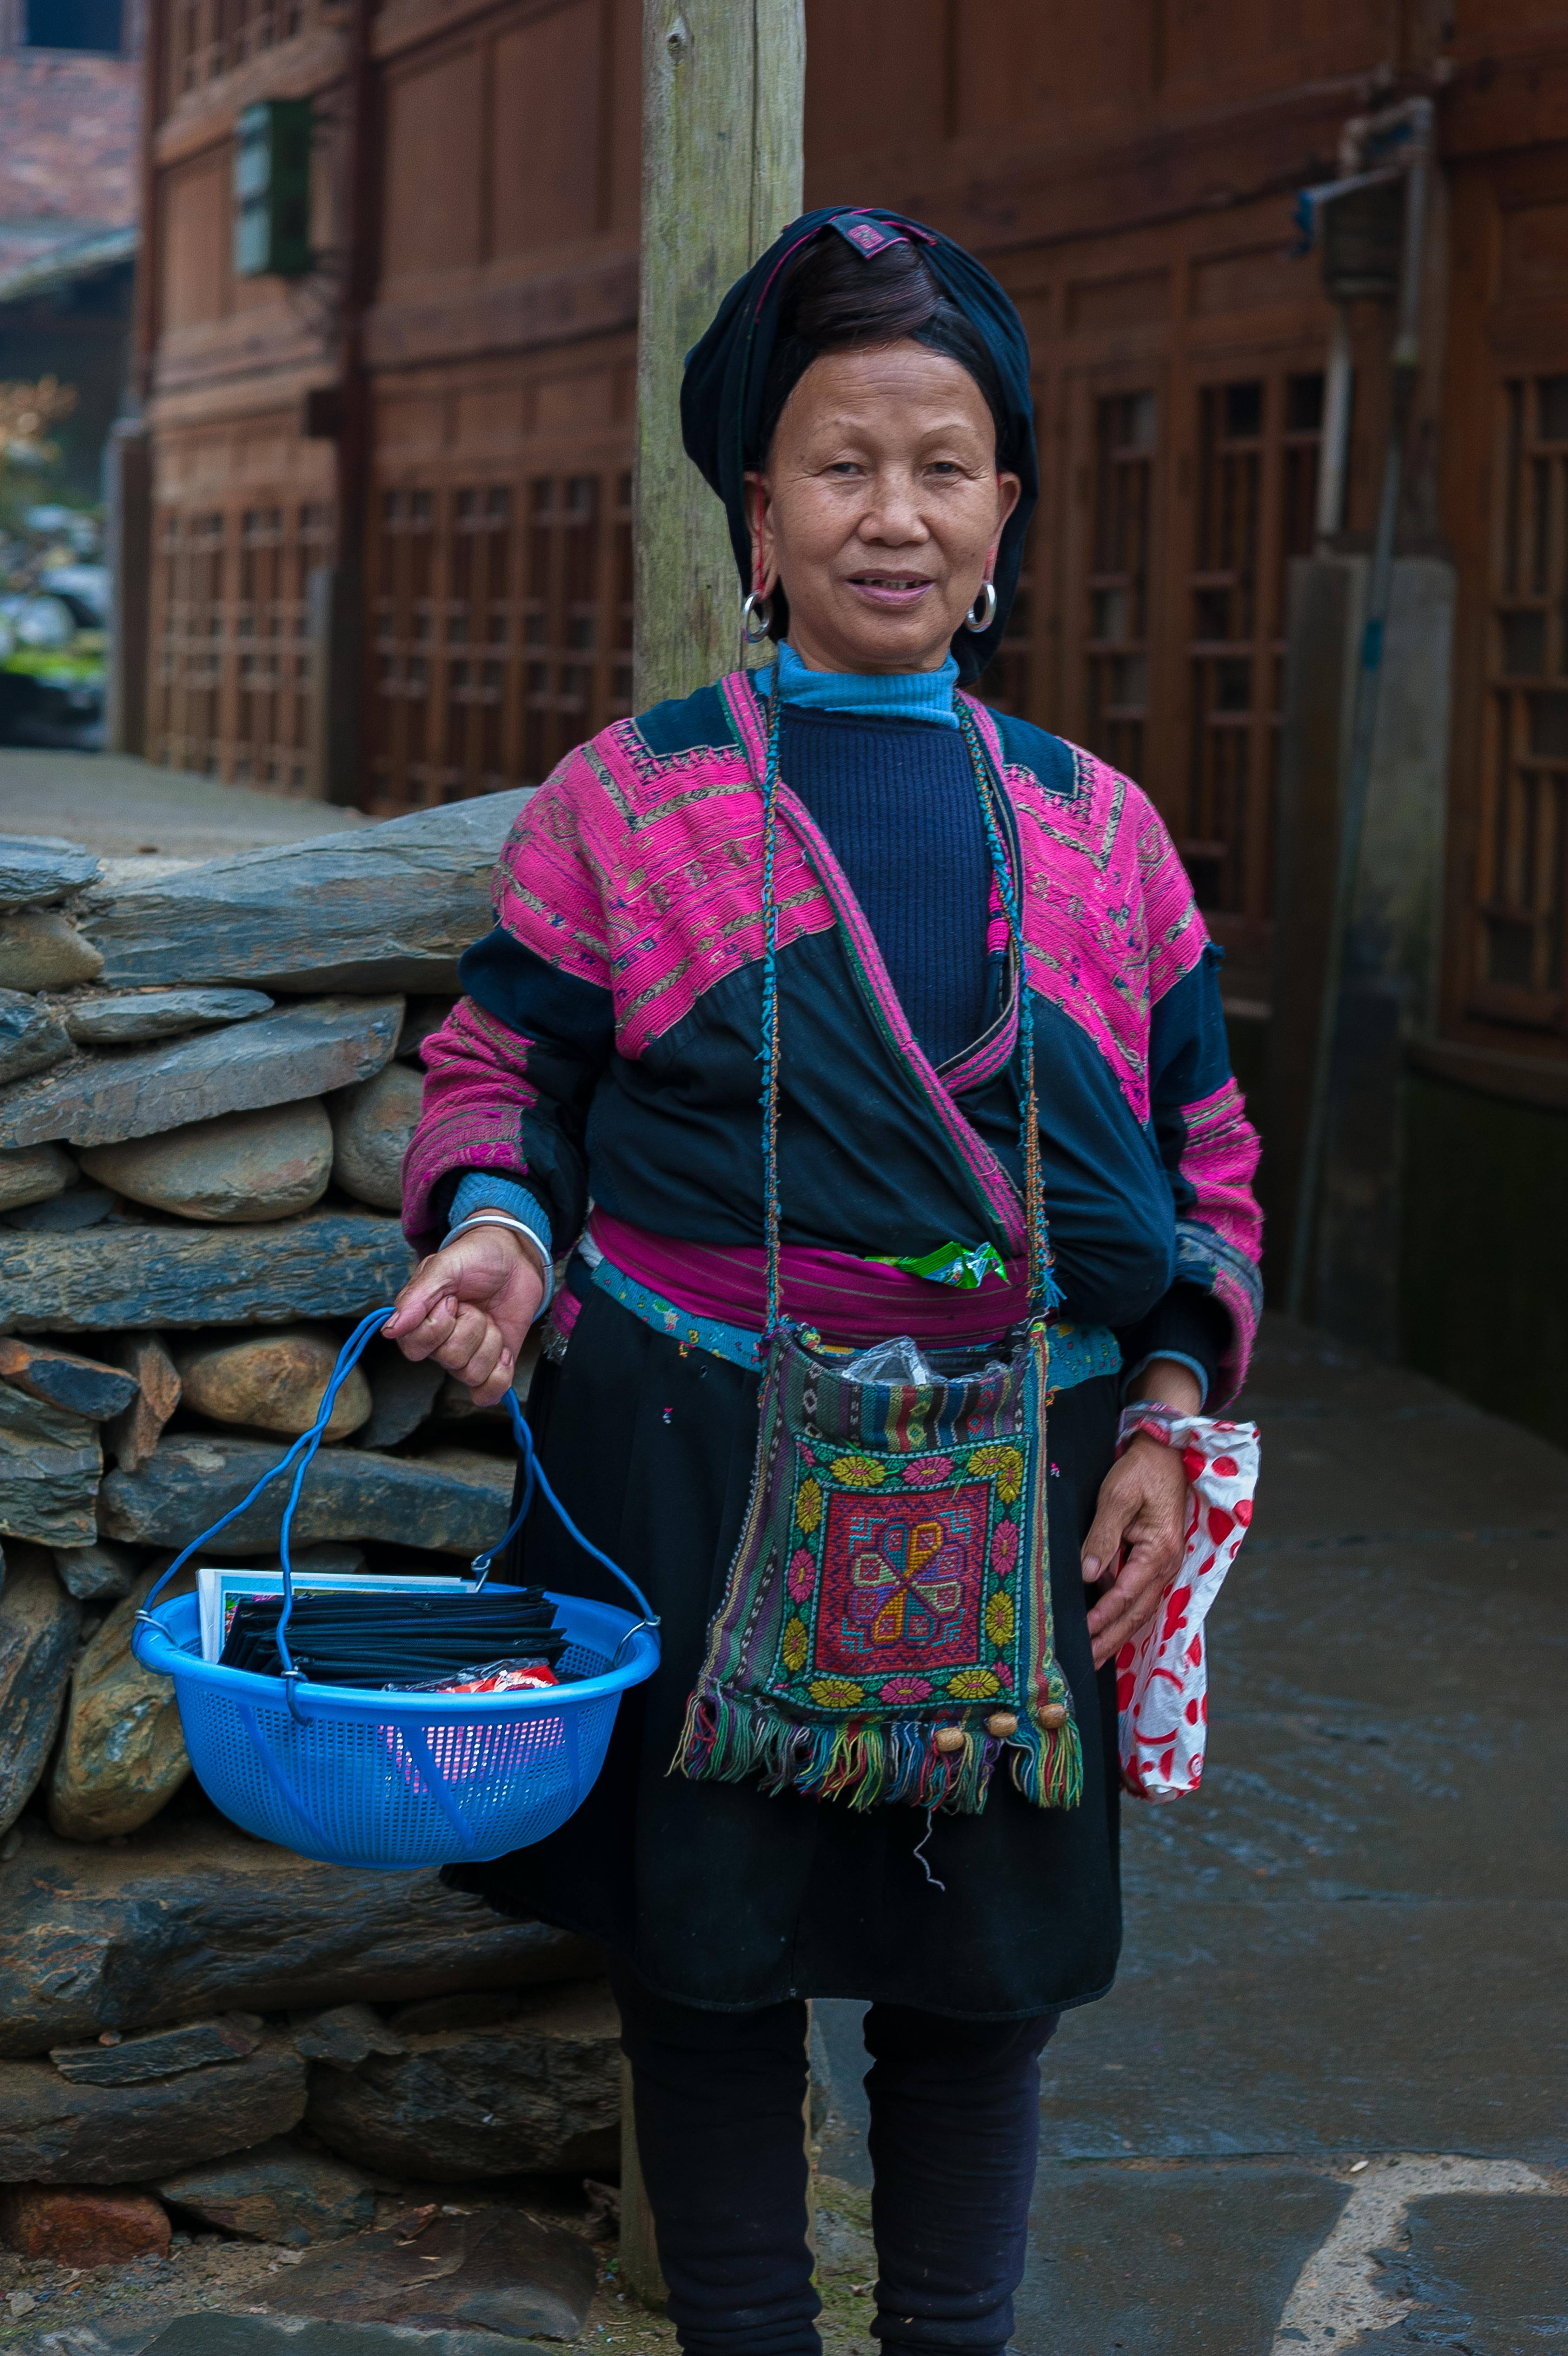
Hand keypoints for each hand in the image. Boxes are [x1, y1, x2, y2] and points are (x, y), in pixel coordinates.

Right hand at [384, 1225, 545, 1407]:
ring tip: (490, 1319)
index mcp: (418, 1321)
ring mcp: (466, 1355)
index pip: (415, 1348)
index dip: (438, 1326)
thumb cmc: (474, 1258)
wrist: (513, 1257)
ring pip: (471, 1373)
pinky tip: (505, 1350)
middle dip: (471, 1327)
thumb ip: (416, 1297)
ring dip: (490, 1341)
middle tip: (473, 1305)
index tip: (451, 1299)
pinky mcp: (492, 1364)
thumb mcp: (443, 1266)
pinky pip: (488, 1393)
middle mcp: (439, 1344)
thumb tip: (390, 1331)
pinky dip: (500, 1375)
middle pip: (449, 1360)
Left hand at [1080, 1360, 1200, 1670]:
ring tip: (1094, 1658)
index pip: (1126, 1594)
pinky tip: (1110, 1633)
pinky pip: (1141, 1599)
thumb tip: (1087, 1576)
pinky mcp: (1157, 1563)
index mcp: (1160, 1551)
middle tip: (1083, 1664)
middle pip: (1136, 1613)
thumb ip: (1103, 1537)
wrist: (1166, 1452)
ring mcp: (1165, 1567)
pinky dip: (1125, 1619)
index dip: (1103, 1617)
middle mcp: (1167, 1566)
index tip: (1081, 1635)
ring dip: (1117, 1636)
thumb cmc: (1141, 1471)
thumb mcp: (1118, 1497)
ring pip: (1140, 1611)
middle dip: (1110, 1640)